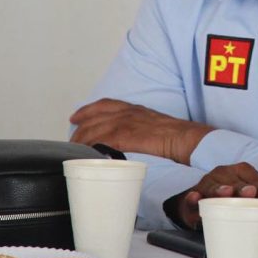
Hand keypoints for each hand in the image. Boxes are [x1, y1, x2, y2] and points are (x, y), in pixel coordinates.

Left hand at [69, 98, 212, 164]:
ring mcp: (126, 123)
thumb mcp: (154, 125)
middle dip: (80, 127)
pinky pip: (103, 140)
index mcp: (135, 109)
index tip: (76, 116)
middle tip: (71, 137)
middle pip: (95, 116)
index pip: (105, 104)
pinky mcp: (126, 136)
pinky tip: (87, 152)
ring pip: (95, 128)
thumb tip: (131, 140)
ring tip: (74, 148)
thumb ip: (140, 128)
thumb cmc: (176, 136)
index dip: (88, 110)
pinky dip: (92, 145)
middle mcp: (128, 113)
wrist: (185, 138)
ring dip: (81, 139)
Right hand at [174, 161, 257, 229]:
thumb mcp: (255, 201)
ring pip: (213, 185)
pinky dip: (192, 197)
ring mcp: (208, 184)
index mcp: (242, 174)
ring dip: (219, 189)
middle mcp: (225, 175)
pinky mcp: (193, 198)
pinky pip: (191, 197)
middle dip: (244, 187)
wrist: (203, 199)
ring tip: (225, 193)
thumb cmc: (234, 199)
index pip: (255, 178)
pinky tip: (194, 198)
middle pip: (235, 180)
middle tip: (251, 194)